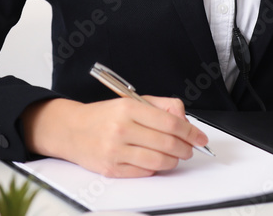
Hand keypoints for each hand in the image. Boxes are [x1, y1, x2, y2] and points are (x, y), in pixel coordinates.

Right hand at [21, 96, 208, 177]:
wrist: (71, 130)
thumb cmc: (104, 116)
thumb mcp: (131, 101)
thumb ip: (161, 106)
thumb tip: (185, 120)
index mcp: (128, 108)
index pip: (170, 122)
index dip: (190, 131)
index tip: (200, 137)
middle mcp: (121, 129)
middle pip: (167, 143)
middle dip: (185, 148)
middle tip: (189, 149)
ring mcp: (115, 150)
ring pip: (158, 161)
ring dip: (173, 161)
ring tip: (174, 156)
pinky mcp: (111, 169)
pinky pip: (144, 172)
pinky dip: (155, 169)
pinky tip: (155, 162)